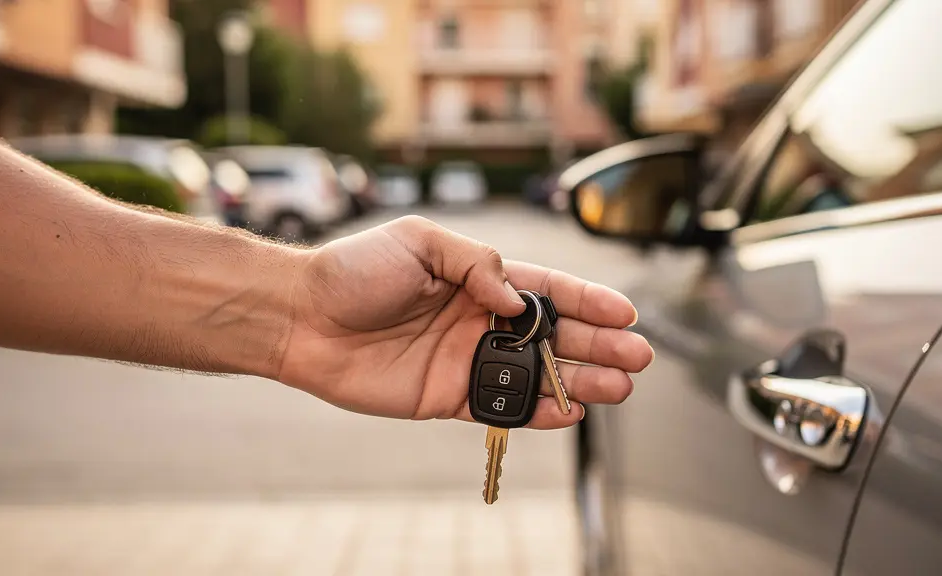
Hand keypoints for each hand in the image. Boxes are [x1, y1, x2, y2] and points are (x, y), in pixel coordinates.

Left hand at [278, 216, 652, 428]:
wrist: (302, 317)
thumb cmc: (354, 271)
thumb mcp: (420, 241)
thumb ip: (476, 264)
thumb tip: (518, 301)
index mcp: (477, 280)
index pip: (547, 291)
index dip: (588, 301)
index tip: (626, 313)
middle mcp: (479, 320)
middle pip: (554, 335)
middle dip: (599, 345)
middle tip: (639, 357)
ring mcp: (465, 359)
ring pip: (536, 374)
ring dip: (580, 380)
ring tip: (620, 387)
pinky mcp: (444, 396)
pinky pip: (499, 406)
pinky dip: (535, 411)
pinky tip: (570, 411)